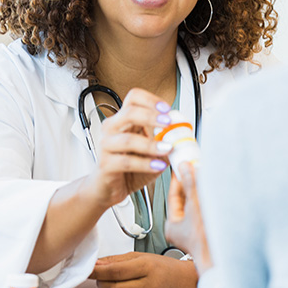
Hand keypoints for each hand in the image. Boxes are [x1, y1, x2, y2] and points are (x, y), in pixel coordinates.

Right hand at [83, 88, 173, 208]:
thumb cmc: (126, 169)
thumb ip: (163, 141)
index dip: (151, 100)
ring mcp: (105, 146)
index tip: (167, 109)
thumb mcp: (149, 152)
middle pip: (129, 112)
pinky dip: (145, 164)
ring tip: (167, 148)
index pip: (133, 98)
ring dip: (151, 144)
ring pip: (128, 139)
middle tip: (168, 123)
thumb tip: (182, 134)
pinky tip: (158, 166)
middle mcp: (111, 129)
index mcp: (122, 121)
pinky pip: (127, 162)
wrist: (107, 189)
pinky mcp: (105, 165)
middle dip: (151, 116)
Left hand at [89, 252, 198, 287]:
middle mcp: (147, 285)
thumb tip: (97, 263)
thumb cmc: (166, 268)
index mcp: (147, 267)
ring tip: (109, 283)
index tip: (88, 268)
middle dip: (100, 282)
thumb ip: (118, 260)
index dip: (97, 270)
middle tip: (99, 275)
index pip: (115, 270)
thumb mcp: (143, 256)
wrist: (188, 283)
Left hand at [165, 162, 212, 273]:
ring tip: (206, 176)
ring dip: (203, 190)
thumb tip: (185, 168)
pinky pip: (208, 210)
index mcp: (173, 226)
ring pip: (198, 204)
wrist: (224, 258)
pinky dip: (211, 199)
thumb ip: (190, 184)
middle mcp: (184, 229)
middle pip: (187, 199)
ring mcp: (198, 230)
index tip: (181, 166)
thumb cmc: (205, 242)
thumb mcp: (195, 206)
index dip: (178, 179)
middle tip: (195, 167)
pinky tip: (217, 191)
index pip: (174, 196)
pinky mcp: (211, 230)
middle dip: (192, 183)